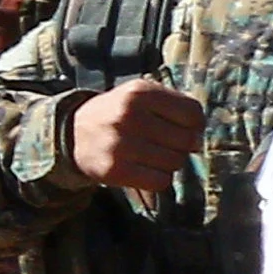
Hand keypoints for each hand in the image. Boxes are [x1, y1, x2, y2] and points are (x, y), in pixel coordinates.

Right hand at [66, 76, 201, 195]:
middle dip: (182, 146)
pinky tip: (144, 169)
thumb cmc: (118, 114)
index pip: (193, 113)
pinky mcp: (115, 170)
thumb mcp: (140, 96)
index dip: (196, 125)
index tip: (185, 128)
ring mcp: (121, 144)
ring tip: (150, 155)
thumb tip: (199, 138)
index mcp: (140, 92)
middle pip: (186, 140)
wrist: (73, 134)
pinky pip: (161, 181)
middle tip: (165, 144)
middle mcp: (129, 115)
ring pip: (175, 162)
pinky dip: (158, 179)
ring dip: (169, 162)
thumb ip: (174, 106)